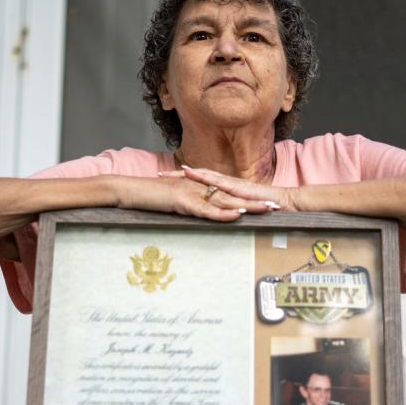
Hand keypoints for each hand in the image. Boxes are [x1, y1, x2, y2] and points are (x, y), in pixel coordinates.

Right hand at [117, 175, 273, 221]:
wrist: (130, 190)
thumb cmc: (149, 198)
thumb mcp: (173, 204)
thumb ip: (189, 208)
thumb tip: (200, 217)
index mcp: (198, 188)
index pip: (227, 194)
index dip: (246, 199)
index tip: (264, 205)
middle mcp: (199, 187)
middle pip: (231, 195)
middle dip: (254, 202)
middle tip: (275, 207)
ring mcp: (192, 192)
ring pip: (224, 200)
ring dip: (245, 206)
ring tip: (265, 211)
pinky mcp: (183, 201)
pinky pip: (206, 208)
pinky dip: (222, 212)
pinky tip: (236, 215)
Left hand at [170, 166, 299, 210]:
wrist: (289, 202)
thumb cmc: (271, 207)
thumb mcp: (247, 210)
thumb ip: (235, 211)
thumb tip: (223, 217)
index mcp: (230, 188)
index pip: (206, 182)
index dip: (188, 180)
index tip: (171, 180)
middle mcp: (229, 183)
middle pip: (200, 176)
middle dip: (179, 175)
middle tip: (159, 175)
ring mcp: (233, 184)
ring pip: (206, 176)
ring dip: (188, 173)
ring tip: (169, 172)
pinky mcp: (238, 189)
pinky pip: (218, 182)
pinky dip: (203, 178)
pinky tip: (190, 175)